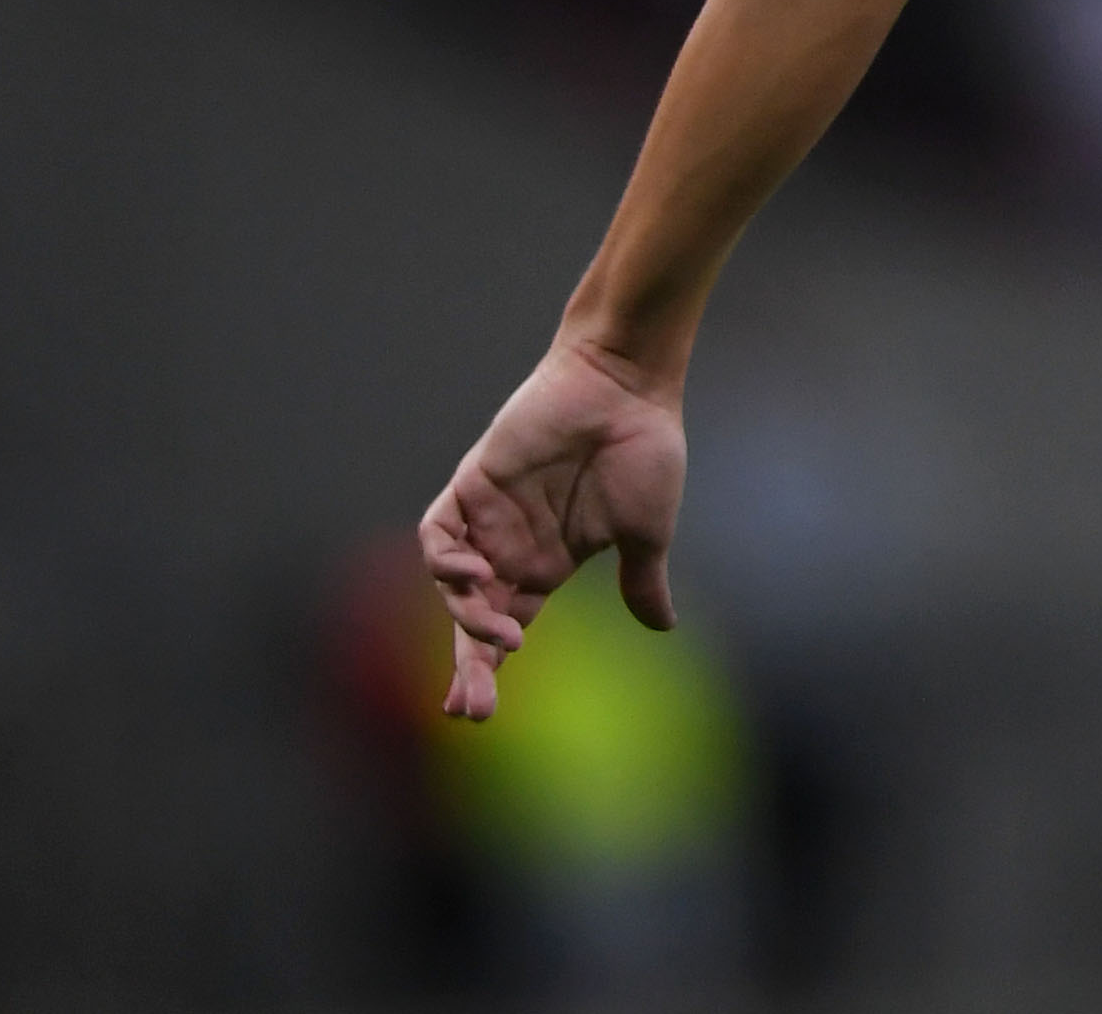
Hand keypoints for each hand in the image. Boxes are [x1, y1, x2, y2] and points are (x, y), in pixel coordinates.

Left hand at [418, 334, 686, 719]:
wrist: (629, 386)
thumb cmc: (645, 449)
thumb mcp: (647, 531)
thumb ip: (642, 581)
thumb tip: (664, 628)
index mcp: (548, 564)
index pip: (506, 628)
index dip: (489, 668)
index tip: (480, 715)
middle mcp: (511, 547)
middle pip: (473, 617)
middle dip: (469, 664)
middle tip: (469, 709)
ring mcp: (488, 517)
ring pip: (452, 582)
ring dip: (466, 616)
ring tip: (497, 636)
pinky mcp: (472, 483)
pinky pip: (438, 532)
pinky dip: (444, 560)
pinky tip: (475, 575)